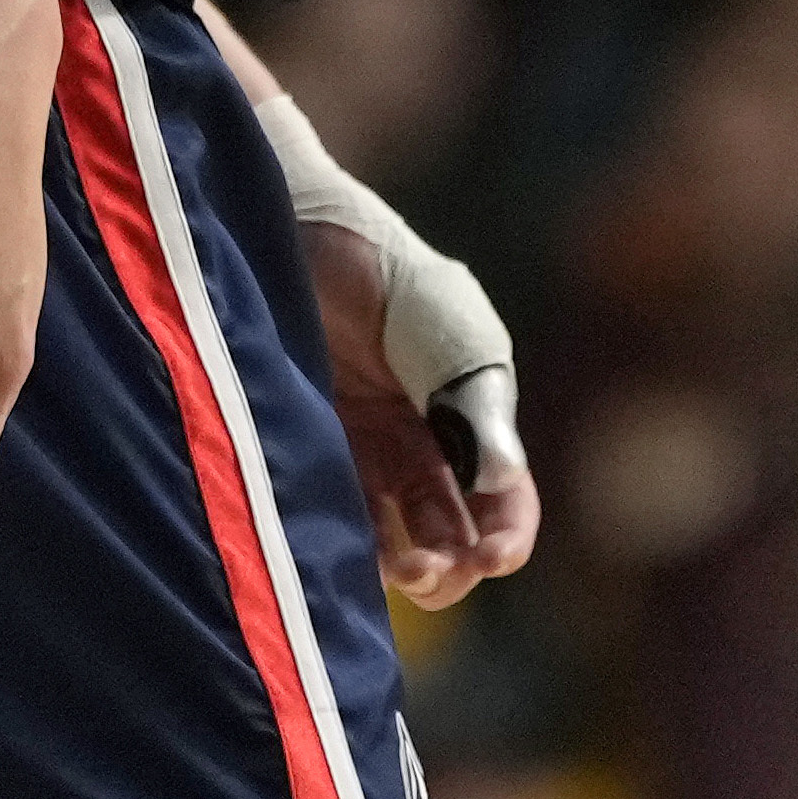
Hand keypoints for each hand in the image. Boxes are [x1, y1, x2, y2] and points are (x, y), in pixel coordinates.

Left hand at [306, 220, 537, 608]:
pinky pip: (333, 520)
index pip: (504, 500)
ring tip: (398, 567)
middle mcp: (419, 447)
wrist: (291, 230)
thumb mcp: (442, 325)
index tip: (491, 559)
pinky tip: (344, 556)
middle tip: (430, 567)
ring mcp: (361, 456)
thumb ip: (470, 397)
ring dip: (404, 569)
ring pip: (394, 542)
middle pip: (451, 536)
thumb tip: (501, 478)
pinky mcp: (305, 457)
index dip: (506, 538)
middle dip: (452, 567)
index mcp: (469, 415)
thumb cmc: (380, 269)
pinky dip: (345, 551)